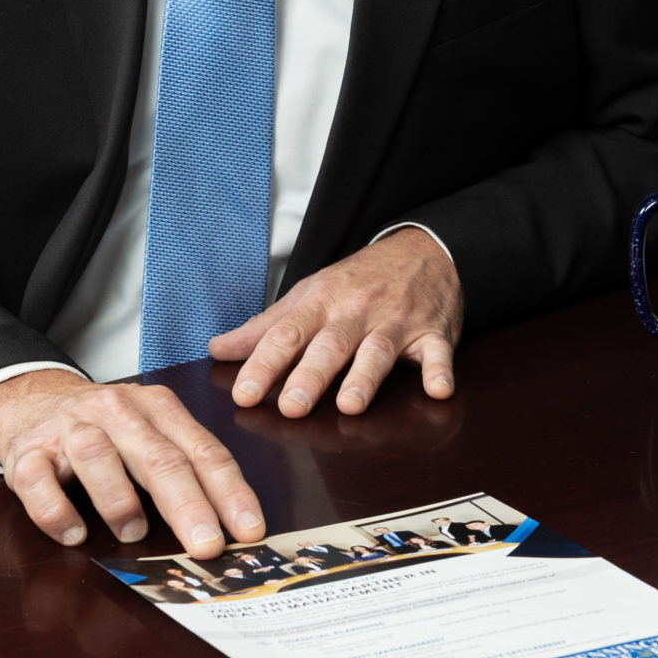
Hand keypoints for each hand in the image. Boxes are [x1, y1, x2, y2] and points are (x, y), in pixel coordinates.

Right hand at [0, 368, 266, 558]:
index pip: (202, 451)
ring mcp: (69, 429)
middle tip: (207, 545)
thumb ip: (185, 467)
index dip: (229, 492)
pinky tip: (74, 534)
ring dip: (119, 499)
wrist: (33, 399)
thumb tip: (227, 526)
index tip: (249, 530)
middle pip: (158, 457)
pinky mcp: (27, 451)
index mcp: (158, 408)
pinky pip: (38, 480)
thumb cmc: (107, 428)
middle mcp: (117, 411)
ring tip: (134, 533)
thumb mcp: (151, 433)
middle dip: (188, 504)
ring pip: (97, 457)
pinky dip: (56, 511)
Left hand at [210, 227, 463, 417]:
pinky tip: (439, 390)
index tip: (244, 395)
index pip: (287, 334)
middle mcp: (356, 312)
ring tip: (350, 405)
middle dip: (311, 375)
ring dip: (365, 377)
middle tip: (292, 408)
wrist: (423, 249)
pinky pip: (438, 351)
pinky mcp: (433, 332)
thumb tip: (217, 349)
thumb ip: (265, 327)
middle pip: (330, 344)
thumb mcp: (309, 294)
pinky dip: (440, 370)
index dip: (264, 365)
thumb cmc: (358, 280)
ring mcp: (396, 321)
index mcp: (321, 303)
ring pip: (379, 349)